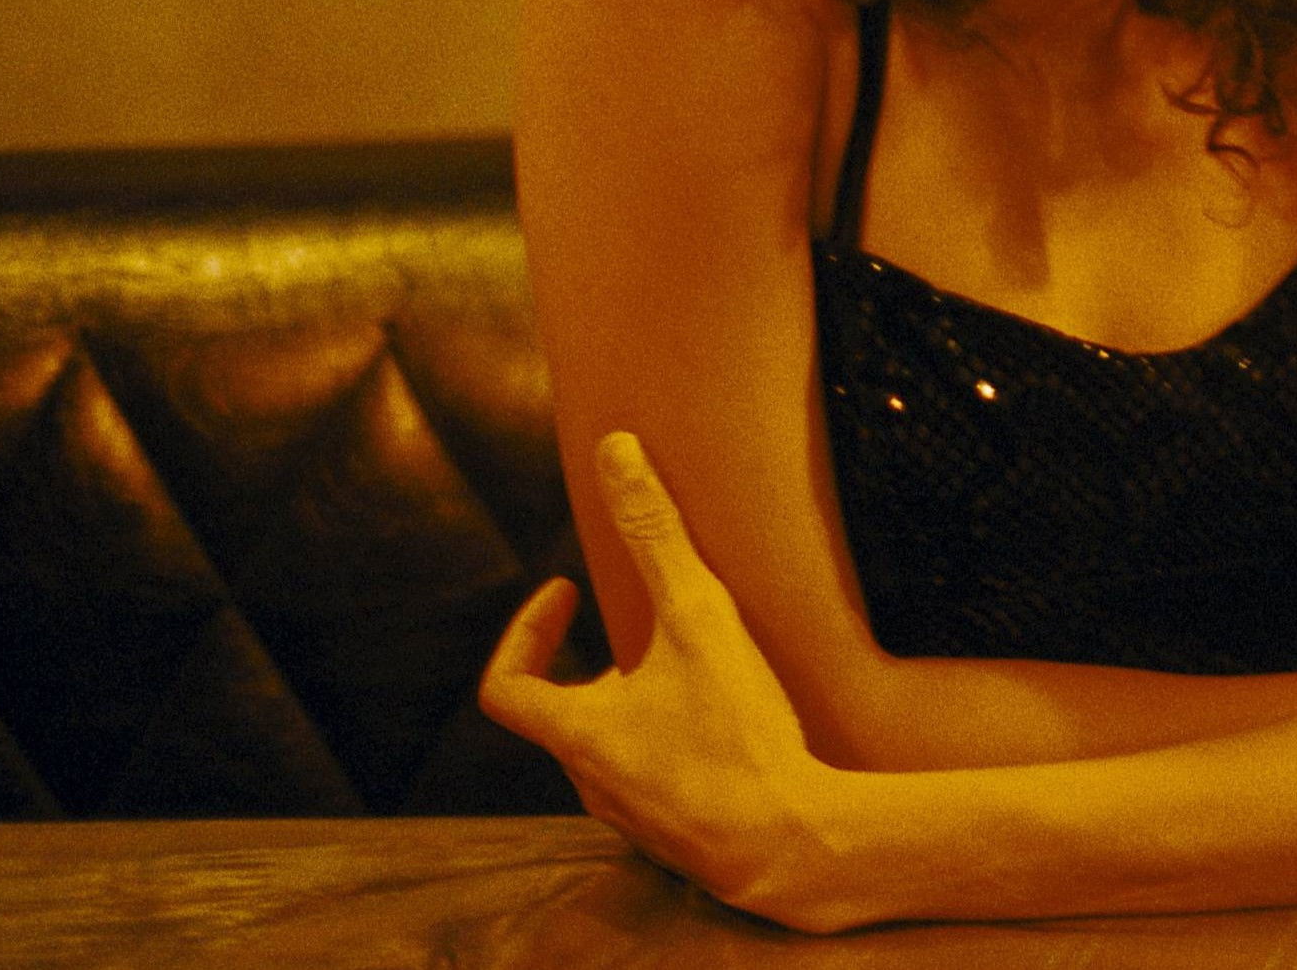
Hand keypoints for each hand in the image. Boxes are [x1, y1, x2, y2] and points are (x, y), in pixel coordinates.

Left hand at [478, 432, 861, 930]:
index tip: (566, 595)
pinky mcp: (677, 835)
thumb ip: (656, 535)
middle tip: (649, 626)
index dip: (525, 633)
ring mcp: (631, 814)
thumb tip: (616, 451)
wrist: (791, 845)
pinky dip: (673, 746)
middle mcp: (590, 779)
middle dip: (599, 662)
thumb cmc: (736, 737)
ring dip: (637, 704)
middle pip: (564, 713)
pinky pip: (655, 781)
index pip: (505, 687)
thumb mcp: (699, 622)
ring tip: (694, 673)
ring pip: (611, 749)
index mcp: (576, 733)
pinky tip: (727, 730)